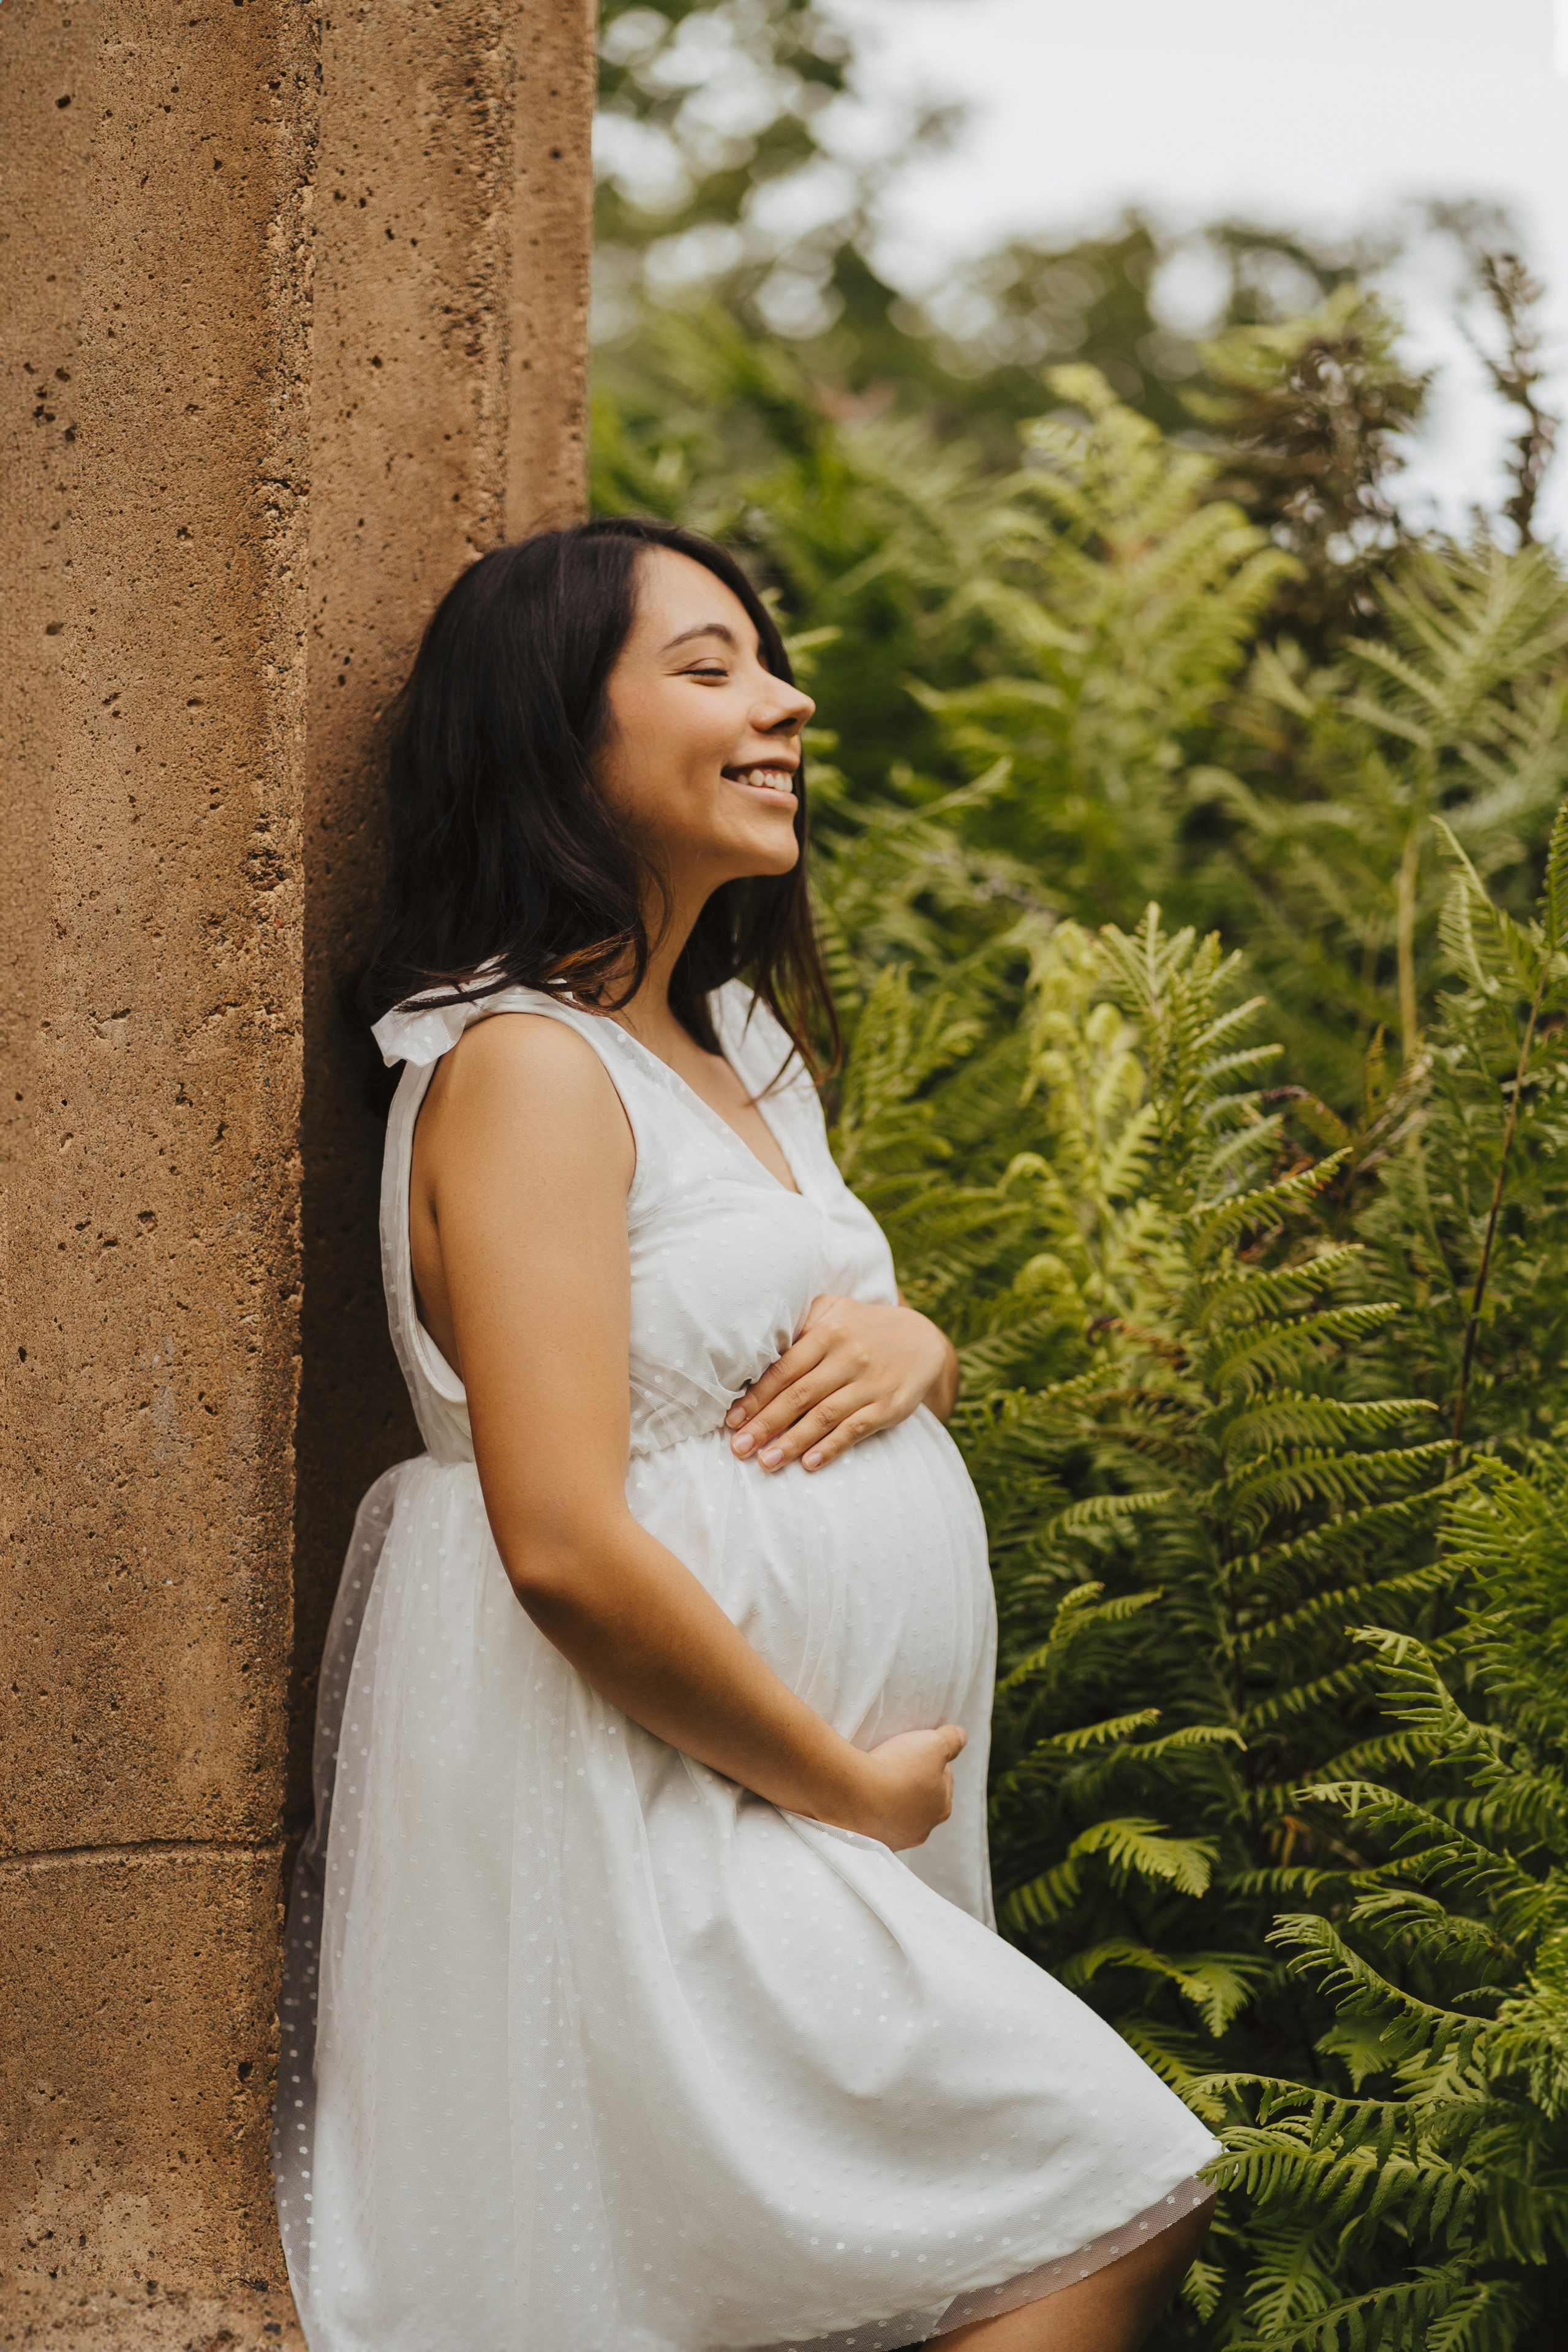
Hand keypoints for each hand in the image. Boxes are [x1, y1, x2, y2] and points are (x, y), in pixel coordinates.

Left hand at [727, 1294, 957, 1472]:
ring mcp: (870, 1383)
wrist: (923, 1339)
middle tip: (738, 1448)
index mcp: (829, 1331)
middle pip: (799, 1395)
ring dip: (792, 1442)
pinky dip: (831, 1447)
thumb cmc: (863, 1327)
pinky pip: (855, 1429)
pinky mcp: (889, 1406)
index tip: (732, 1419)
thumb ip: (799, 1324)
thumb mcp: (834, 1310)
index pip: (785, 1368)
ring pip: (824, 1416)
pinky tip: (809, 1463)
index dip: (757, 1396)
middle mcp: (849, 1357)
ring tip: (765, 1462)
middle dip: (765, 1424)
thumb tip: (756, 1351)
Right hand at [834, 1725, 966, 1849]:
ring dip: (890, 1797)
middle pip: (920, 1799)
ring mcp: (893, 1838)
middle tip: (897, 1762)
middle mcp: (920, 1830)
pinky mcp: (868, 1840)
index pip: (943, 1779)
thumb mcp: (934, 1743)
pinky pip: (872, 1820)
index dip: (933, 1760)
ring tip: (877, 1777)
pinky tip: (862, 1793)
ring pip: (895, 1812)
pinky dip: (869, 1807)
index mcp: (941, 1809)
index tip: (917, 1749)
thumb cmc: (899, 1768)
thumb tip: (962, 1736)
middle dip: (912, 1782)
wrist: (855, 1793)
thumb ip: (952, 1740)